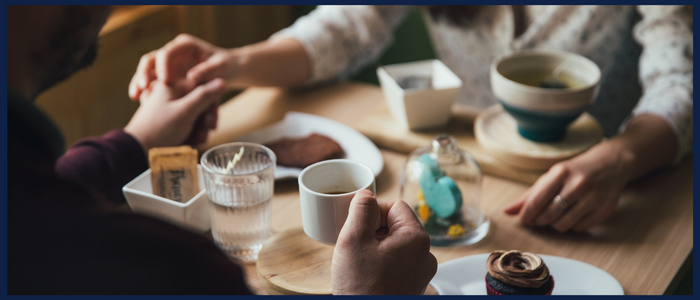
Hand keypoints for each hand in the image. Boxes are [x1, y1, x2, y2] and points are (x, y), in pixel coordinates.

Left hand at [124, 78, 224, 150]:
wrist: (137, 151)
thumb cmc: (159, 129)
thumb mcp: (185, 111)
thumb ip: (204, 96)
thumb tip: (221, 81)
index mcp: (171, 85)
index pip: (201, 88)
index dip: (209, 104)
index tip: (210, 119)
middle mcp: (170, 95)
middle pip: (199, 103)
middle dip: (204, 121)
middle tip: (205, 133)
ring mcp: (169, 109)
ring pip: (194, 116)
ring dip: (199, 129)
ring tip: (195, 140)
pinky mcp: (168, 122)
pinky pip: (186, 125)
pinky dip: (190, 134)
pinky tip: (189, 142)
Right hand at [129, 34, 239, 99]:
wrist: (229, 71)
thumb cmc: (227, 66)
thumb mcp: (221, 67)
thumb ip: (207, 71)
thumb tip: (192, 77)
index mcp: (185, 45)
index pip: (167, 52)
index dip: (162, 66)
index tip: (163, 80)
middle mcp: (173, 52)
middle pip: (151, 60)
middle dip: (143, 73)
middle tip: (142, 88)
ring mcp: (168, 64)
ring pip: (147, 71)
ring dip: (139, 82)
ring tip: (135, 96)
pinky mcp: (167, 76)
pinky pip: (151, 82)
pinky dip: (145, 90)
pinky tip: (139, 100)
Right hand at [331, 190, 436, 294]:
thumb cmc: (361, 288)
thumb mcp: (353, 239)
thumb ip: (360, 209)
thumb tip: (366, 194)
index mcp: (416, 238)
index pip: (394, 206)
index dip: (372, 212)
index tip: (357, 226)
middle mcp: (425, 254)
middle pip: (396, 225)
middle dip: (373, 230)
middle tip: (355, 246)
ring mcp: (421, 272)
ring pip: (396, 244)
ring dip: (376, 247)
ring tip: (360, 263)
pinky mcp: (412, 285)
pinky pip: (398, 262)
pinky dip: (382, 263)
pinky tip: (367, 274)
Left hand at [504, 142, 632, 232]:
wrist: (611, 164)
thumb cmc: (575, 171)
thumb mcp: (552, 176)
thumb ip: (529, 195)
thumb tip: (507, 211)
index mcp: (561, 173)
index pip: (536, 200)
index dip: (526, 214)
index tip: (523, 219)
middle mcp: (578, 184)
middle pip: (548, 215)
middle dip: (540, 220)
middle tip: (540, 217)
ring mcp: (594, 198)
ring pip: (563, 225)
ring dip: (555, 225)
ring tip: (556, 215)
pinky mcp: (605, 210)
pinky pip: (579, 228)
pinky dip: (572, 226)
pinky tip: (573, 215)